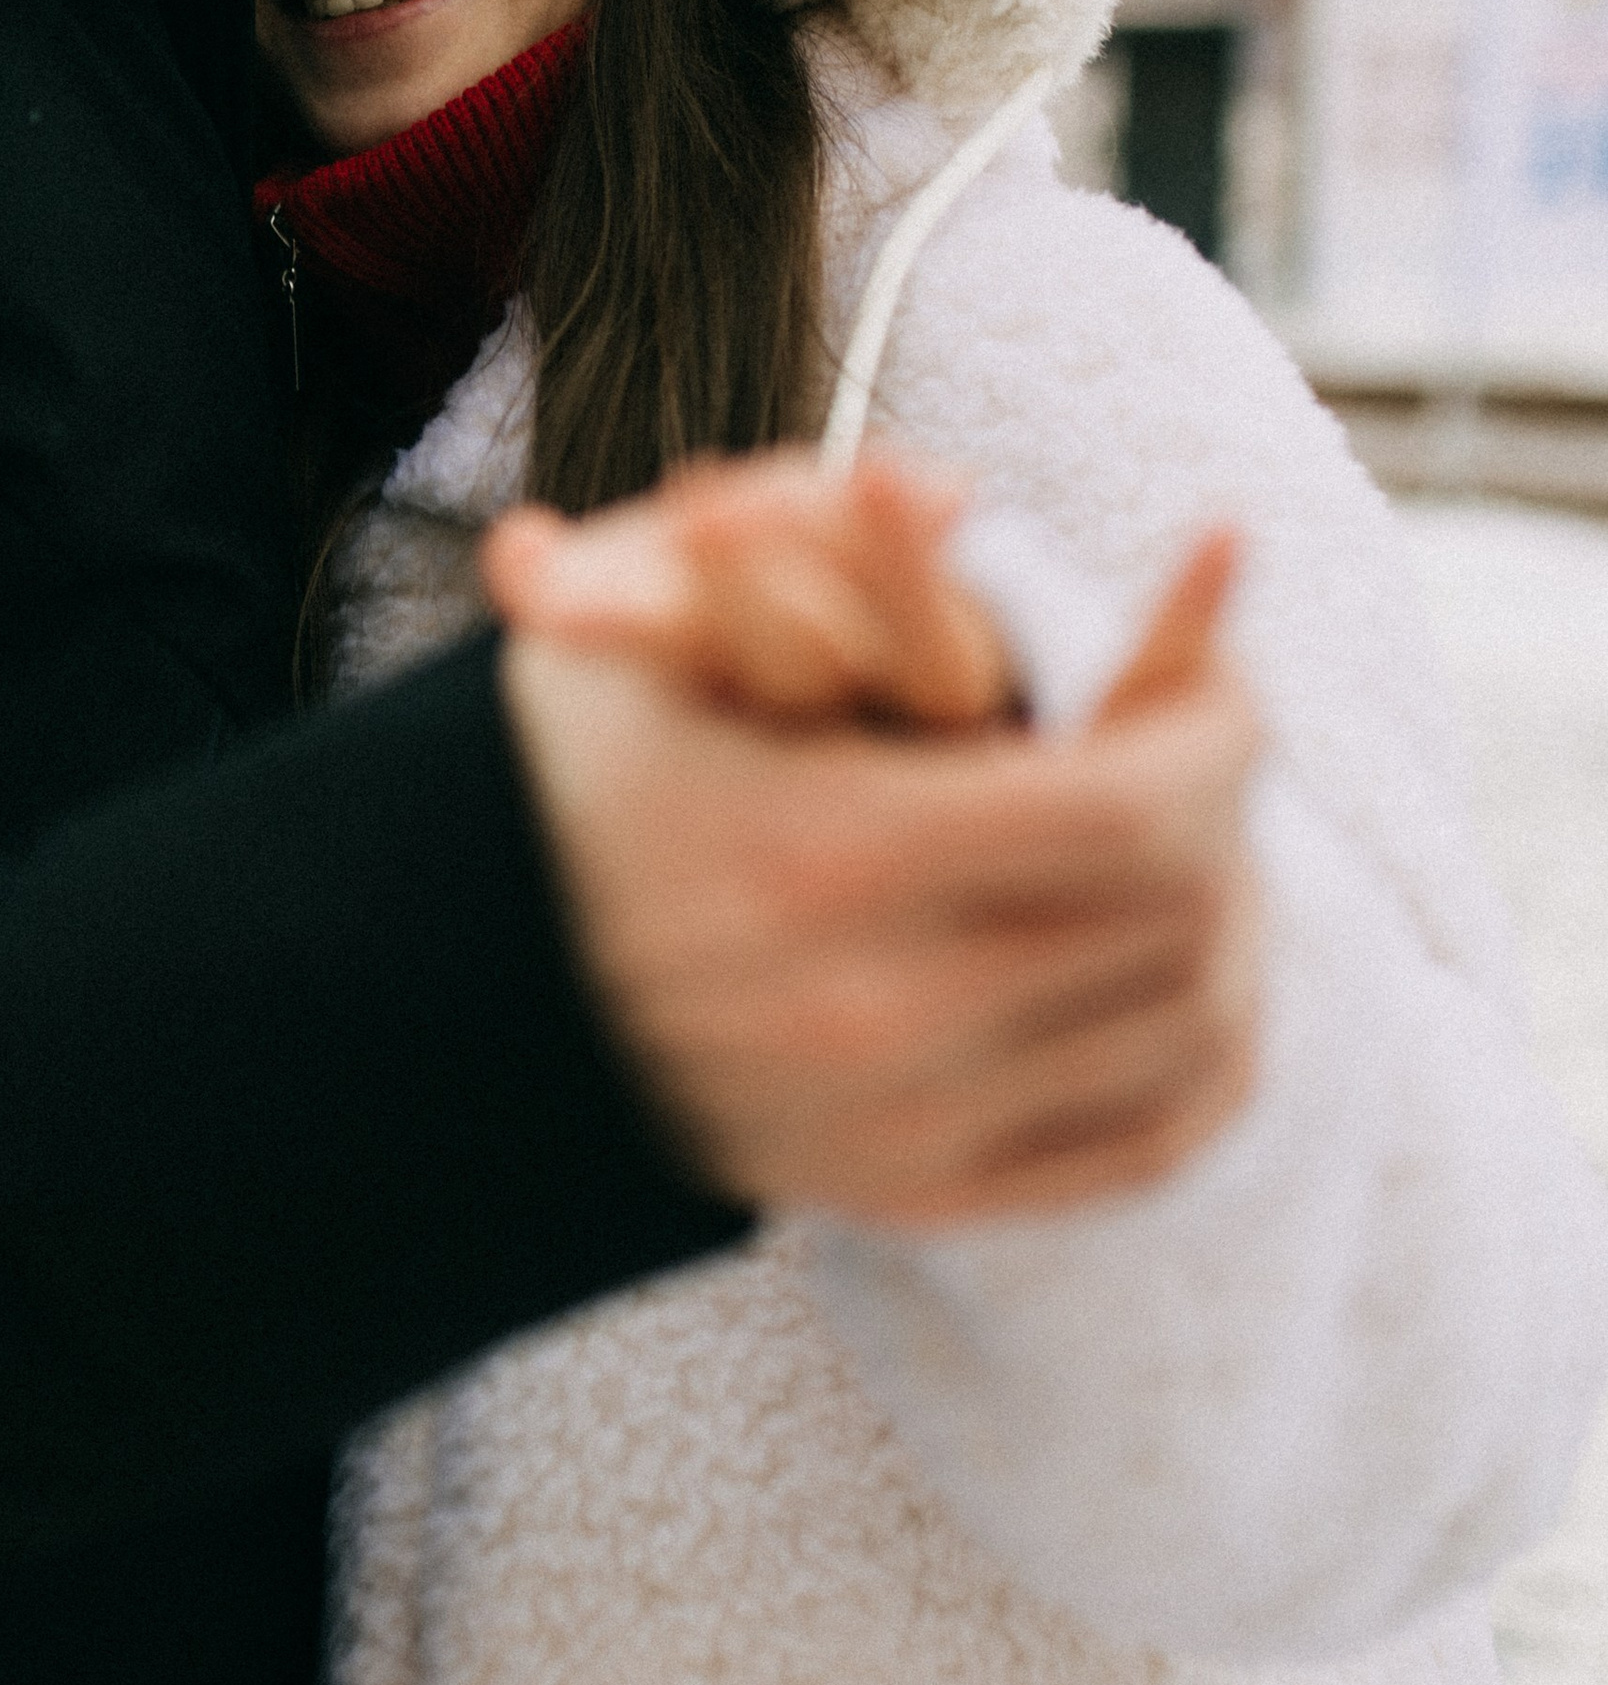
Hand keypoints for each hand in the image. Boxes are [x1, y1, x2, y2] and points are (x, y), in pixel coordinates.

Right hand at [497, 489, 1260, 1225]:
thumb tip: (955, 489)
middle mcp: (876, 1011)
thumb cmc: (567, 780)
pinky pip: (1143, 1146)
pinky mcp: (917, 1195)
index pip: (1130, 809)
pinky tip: (1193, 978)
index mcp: (825, 854)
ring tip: (1205, 848)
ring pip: (1185, 1035)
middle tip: (1212, 750)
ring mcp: (902, 1125)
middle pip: (1180, 918)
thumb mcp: (646, 625)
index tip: (1213, 682)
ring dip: (1234, 928)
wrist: (450, 1005)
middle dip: (1232, 815)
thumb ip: (798, 536)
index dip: (1215, 732)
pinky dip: (1205, 1061)